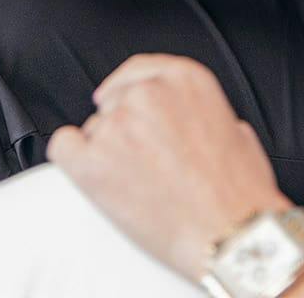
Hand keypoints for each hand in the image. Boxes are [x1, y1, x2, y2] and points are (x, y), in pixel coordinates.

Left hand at [47, 55, 286, 282]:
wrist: (229, 234)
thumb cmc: (240, 192)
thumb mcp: (236, 129)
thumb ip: (205, 113)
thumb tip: (194, 122)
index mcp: (186, 80)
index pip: (138, 68)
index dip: (123, 87)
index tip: (113, 98)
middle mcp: (149, 93)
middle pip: (113, 101)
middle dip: (123, 128)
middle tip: (140, 161)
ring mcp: (118, 125)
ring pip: (93, 129)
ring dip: (107, 151)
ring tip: (134, 183)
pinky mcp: (92, 162)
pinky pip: (63, 147)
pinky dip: (73, 160)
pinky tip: (91, 176)